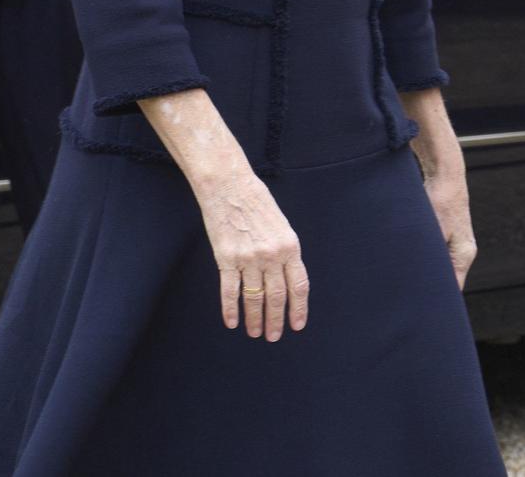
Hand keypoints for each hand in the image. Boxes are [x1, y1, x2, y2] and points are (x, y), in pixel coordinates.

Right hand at [192, 169, 307, 341]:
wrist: (230, 187)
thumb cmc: (258, 202)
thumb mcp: (282, 225)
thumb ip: (285, 251)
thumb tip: (286, 276)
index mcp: (290, 246)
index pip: (298, 285)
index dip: (299, 308)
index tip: (297, 325)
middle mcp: (272, 255)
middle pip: (277, 296)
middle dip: (276, 320)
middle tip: (274, 336)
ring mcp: (248, 259)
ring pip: (254, 298)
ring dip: (255, 319)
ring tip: (255, 333)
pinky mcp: (226, 259)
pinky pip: (230, 290)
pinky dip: (231, 309)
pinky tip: (232, 322)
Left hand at [400, 87, 476, 288]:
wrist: (445, 172)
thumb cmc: (440, 199)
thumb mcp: (430, 230)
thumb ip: (426, 256)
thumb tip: (416, 280)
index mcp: (463, 254)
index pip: (453, 290)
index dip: (437, 304)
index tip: (420, 316)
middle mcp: (461, 252)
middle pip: (446, 282)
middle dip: (427, 294)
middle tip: (406, 308)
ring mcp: (454, 243)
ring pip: (438, 269)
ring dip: (423, 277)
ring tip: (403, 290)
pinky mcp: (444, 235)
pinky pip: (433, 257)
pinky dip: (421, 264)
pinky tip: (406, 267)